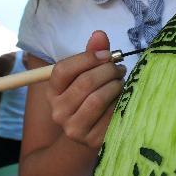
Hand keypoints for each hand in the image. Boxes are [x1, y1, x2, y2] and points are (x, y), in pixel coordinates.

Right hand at [47, 30, 125, 148]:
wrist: (90, 135)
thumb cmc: (89, 98)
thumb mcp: (86, 75)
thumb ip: (92, 54)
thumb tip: (100, 34)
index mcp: (52, 91)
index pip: (63, 70)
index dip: (87, 58)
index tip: (107, 54)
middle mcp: (58, 111)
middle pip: (85, 83)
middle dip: (108, 71)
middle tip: (120, 69)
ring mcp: (74, 128)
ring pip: (97, 99)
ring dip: (115, 86)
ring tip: (121, 82)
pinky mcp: (92, 140)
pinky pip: (110, 115)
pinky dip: (120, 103)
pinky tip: (123, 99)